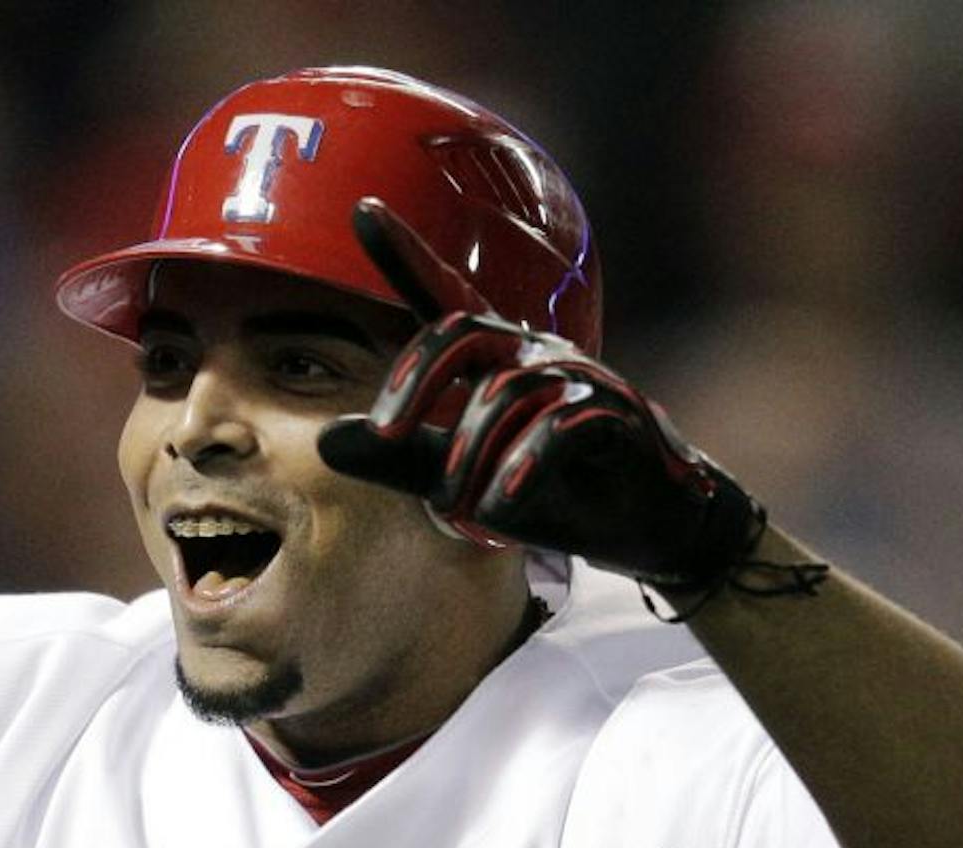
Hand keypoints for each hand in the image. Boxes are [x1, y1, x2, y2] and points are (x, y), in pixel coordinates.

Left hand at [317, 197, 761, 597]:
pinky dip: (525, 467)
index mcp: (494, 356)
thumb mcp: (458, 478)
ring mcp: (577, 377)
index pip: (442, 295)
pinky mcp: (615, 414)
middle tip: (386, 435)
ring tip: (459, 511)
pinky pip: (559, 428)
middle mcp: (532, 351)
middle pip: (460, 332)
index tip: (363, 209)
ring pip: (503, 395)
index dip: (405, 253)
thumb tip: (323, 439)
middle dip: (415, 381)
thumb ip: (397, 459)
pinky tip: (502, 506)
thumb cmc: (545, 490)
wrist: (638, 524)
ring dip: (471, 457)